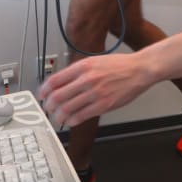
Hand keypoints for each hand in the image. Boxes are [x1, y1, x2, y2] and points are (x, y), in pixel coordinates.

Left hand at [38, 53, 152, 126]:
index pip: (55, 80)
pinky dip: (72, 120)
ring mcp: (95, 93)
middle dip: (48, 106)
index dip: (44, 90)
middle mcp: (87, 79)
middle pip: (57, 96)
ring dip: (58, 116)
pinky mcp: (103, 105)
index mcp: (83, 66)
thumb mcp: (95, 60)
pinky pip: (81, 116)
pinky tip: (71, 120)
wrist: (139, 69)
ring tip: (58, 117)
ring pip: (67, 109)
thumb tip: (61, 82)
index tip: (41, 95)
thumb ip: (78, 71)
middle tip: (47, 108)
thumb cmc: (119, 65)